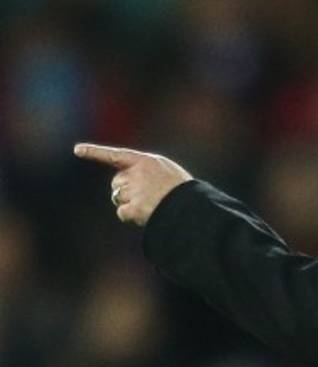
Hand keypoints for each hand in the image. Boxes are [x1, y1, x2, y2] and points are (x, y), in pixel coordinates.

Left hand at [74, 143, 192, 225]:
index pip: (115, 155)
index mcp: (146, 161)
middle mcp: (137, 174)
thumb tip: (125, 186)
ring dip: (128, 203)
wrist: (192, 208)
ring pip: (117, 198)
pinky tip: (145, 215)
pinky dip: (130, 216)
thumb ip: (148, 173)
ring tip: (150, 206)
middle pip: (117, 183)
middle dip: (124, 191)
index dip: (95, 152)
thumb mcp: (168, 173)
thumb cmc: (183, 192)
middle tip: (145, 197)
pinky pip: (122, 212)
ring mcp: (135, 191)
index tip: (77, 150)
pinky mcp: (134, 207)